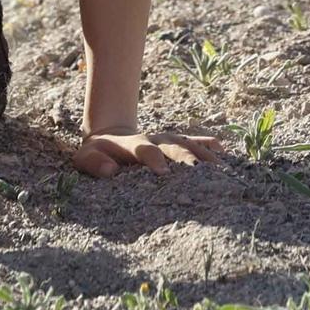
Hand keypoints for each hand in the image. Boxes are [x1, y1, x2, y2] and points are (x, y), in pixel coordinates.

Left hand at [72, 128, 222, 177]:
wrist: (111, 137)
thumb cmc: (98, 154)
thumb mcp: (85, 158)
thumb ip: (94, 162)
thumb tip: (109, 170)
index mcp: (131, 146)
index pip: (143, 149)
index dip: (153, 158)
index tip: (163, 171)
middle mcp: (154, 140)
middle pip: (172, 145)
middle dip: (185, 156)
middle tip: (198, 171)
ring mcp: (167, 141)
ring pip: (187, 143)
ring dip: (203, 154)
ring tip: (221, 167)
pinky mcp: (177, 143)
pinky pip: (196, 141)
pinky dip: (209, 145)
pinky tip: (224, 151)